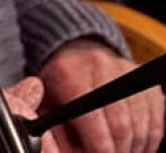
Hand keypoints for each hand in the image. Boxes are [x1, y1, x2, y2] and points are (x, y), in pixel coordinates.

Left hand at [40, 38, 163, 152]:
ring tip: (122, 152)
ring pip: (140, 123)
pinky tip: (136, 147)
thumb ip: (54, 128)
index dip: (98, 142)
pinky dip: (148, 139)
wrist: (77, 58)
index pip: (89, 114)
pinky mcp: (146, 82)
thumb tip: (72, 151)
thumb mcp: (46, 104)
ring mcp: (127, 72)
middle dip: (118, 149)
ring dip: (134, 146)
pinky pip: (156, 119)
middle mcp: (100, 66)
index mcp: (68, 72)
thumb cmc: (59, 88)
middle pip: (119, 122)